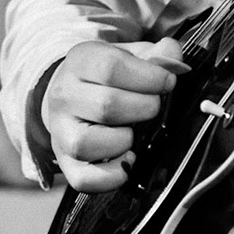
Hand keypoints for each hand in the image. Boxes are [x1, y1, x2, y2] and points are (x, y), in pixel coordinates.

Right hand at [38, 38, 186, 191]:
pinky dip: (112, 176)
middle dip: (144, 108)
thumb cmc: (110, 75)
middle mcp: (63, 96)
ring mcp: (60, 131)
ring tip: (135, 131)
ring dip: (124, 140)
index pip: (111, 68)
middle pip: (106, 106)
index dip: (149, 77)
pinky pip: (83, 178)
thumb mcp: (132, 54)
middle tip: (153, 106)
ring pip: (86, 143)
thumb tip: (173, 60)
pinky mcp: (65, 161)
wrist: (72, 94)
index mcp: (80, 61)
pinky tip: (128, 159)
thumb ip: (158, 54)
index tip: (167, 82)